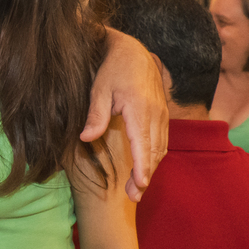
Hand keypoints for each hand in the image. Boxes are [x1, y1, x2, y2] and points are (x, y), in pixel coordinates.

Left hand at [81, 29, 168, 201]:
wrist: (135, 51)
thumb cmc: (113, 69)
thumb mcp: (99, 88)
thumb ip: (95, 114)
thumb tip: (86, 138)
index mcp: (139, 109)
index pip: (142, 144)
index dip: (142, 167)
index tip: (139, 186)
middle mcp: (156, 114)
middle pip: (154, 151)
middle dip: (145, 176)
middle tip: (132, 197)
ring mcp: (162, 114)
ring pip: (160, 147)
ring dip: (151, 168)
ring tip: (137, 189)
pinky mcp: (163, 114)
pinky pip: (163, 140)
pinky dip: (155, 156)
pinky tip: (145, 167)